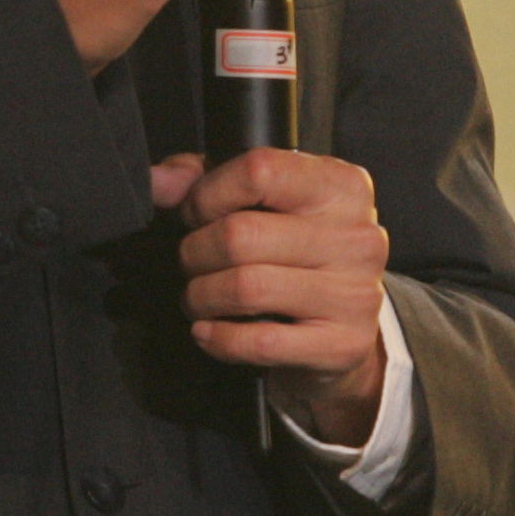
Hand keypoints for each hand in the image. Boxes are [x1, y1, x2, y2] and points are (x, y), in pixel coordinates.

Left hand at [152, 148, 388, 446]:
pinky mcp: (343, 345)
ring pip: (246, 288)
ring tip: (197, 295)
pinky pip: (260, 342)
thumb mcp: (260, 197)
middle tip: (189, 261)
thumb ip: (204, 177)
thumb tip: (157, 180)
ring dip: (202, 295)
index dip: (208, 194)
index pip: (259, 170)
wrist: (343, 322)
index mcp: (339, 185)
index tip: (194, 213)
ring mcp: (355, 293)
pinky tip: (208, 329)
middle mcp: (357, 236)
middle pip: (241, 235)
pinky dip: (219, 337)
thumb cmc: (292, 245)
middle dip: (195, 252)